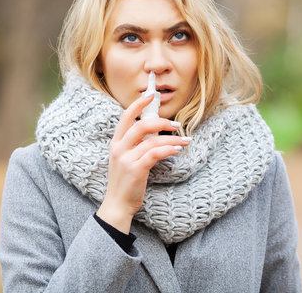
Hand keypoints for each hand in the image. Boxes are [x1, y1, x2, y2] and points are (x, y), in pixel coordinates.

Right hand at [96, 94, 190, 233]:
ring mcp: (126, 159)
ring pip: (152, 140)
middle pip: (141, 125)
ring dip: (172, 138)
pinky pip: (155, 153)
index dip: (139, 104)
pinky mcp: (136, 169)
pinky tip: (177, 149)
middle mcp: (119, 148)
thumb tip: (154, 132)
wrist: (117, 205)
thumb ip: (134, 145)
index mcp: (115, 143)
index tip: (151, 95)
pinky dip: (169, 149)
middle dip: (162, 121)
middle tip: (177, 124)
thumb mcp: (125, 159)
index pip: (125, 117)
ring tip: (185, 140)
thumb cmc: (125, 182)